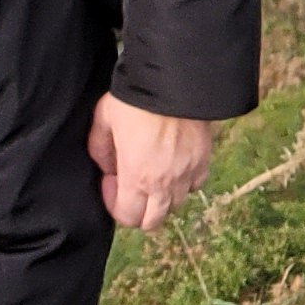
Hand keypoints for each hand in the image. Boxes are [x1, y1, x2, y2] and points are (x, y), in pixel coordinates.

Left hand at [87, 95, 217, 231]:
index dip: (114, 206)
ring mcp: (188, 174)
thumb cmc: (135, 100)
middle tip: (129, 186)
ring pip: (175, 206)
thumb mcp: (104, 120)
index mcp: (137, 177)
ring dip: (160, 199)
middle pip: (152, 222)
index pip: (128, 218)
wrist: (176, 81)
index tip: (111, 182)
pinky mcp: (204, 161)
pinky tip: (173, 167)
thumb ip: (100, 150)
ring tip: (151, 175)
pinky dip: (183, 184)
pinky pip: (195, 186)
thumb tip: (107, 168)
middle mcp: (165, 183)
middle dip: (137, 212)